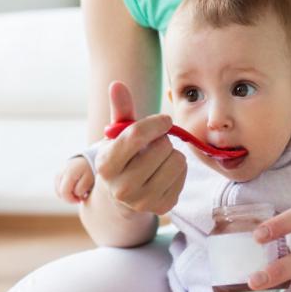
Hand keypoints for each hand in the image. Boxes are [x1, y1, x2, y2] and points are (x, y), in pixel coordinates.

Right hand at [54, 156, 94, 203]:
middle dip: (69, 198)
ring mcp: (57, 173)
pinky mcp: (57, 175)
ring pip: (57, 191)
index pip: (64, 193)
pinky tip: (73, 191)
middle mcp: (60, 172)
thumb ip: (81, 188)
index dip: (71, 200)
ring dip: (67, 195)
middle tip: (80, 198)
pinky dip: (64, 191)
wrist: (87, 160)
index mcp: (69, 173)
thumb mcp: (89, 180)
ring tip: (77, 193)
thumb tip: (74, 194)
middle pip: (59, 193)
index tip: (80, 200)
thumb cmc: (90, 171)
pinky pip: (58, 188)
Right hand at [94, 81, 186, 215]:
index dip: (155, 123)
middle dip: (162, 140)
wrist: (122, 193)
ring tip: (159, 158)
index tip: (164, 120)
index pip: (136, 135)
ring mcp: (143, 201)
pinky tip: (164, 172)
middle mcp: (122, 188)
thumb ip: (120, 109)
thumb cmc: (123, 155)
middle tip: (154, 145)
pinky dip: (178, 169)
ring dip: (172, 153)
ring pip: (178, 160)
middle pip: (162, 147)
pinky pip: (184, 175)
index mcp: (106, 166)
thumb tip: (117, 84)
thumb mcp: (118, 134)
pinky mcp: (163, 207)